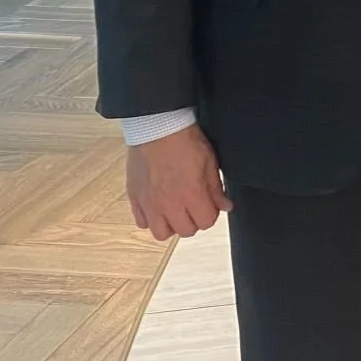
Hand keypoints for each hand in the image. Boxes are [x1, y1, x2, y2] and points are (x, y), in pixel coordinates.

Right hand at [126, 124, 229, 241]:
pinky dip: (151, 219)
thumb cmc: (185, 140)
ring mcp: (149, 203)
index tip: (210, 204)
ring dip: (171, 225)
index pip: (206, 222)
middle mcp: (169, 204)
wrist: (157, 127)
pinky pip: (142, 222)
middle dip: (194, 221)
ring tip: (175, 210)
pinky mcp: (134, 198)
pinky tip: (157, 205)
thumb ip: (216, 189)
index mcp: (191, 195)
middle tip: (193, 206)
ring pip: (161, 233)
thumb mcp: (209, 162)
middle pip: (185, 231)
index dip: (211, 214)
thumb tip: (225, 206)